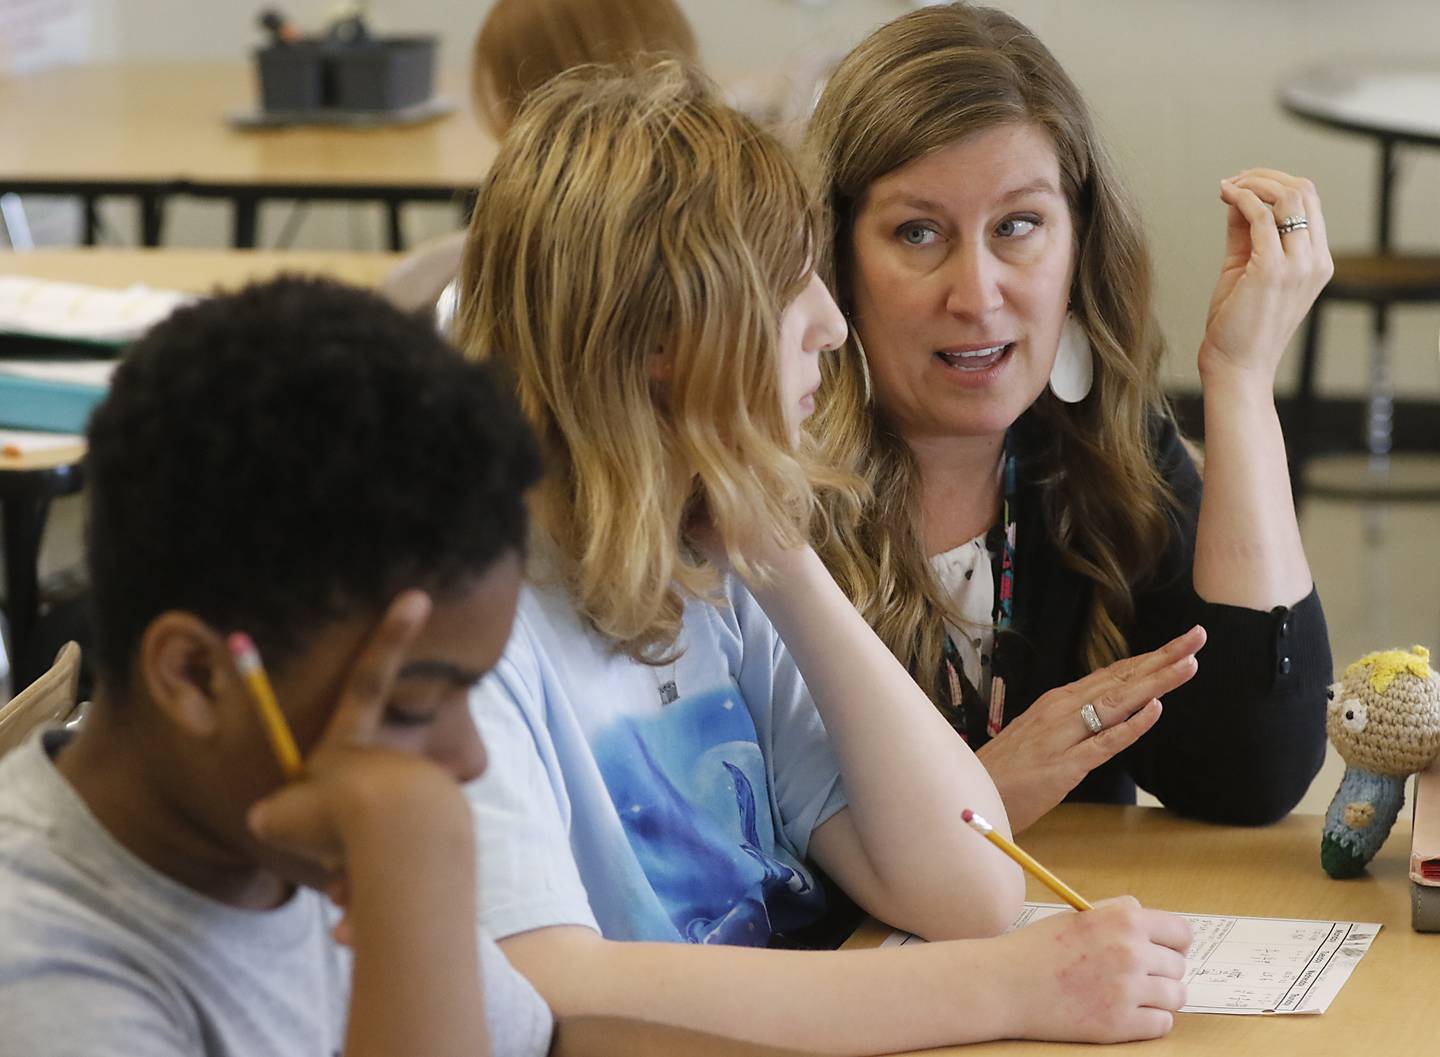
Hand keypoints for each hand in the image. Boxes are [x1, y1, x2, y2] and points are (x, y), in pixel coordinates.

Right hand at [245, 591, 471, 932]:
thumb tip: (272, 820)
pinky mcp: (448, 831)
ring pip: (380, 838)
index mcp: (352, 746)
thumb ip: (279, 814)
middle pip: (358, 802)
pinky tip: (372, 908)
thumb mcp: (284, 816)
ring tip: (352, 882)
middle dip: (342, 841)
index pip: (367, 680)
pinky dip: (384, 892)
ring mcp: (426, 793)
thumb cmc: (336, 820)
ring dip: (360, 870)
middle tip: (334, 856)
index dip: (390, 636)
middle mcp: (394, 762)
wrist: (403, 845)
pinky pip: (404, 868)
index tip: (418, 596)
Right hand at [976, 626, 1204, 831]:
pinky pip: (1104, 743)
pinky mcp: (1064, 766)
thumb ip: (1070, 723)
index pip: (1113, 674)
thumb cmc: (1004, 770)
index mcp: (1058, 701)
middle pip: (1121, 679)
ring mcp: (1063, 735)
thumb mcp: (1040, 736)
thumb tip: (1102, 714)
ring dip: (1155, 682)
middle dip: (1163, 658)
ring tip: (1188, 664)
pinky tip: (1153, 710)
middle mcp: (1062, 710)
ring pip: (1118, 703)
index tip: (1181, 644)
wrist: (969, 793)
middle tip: (1197, 637)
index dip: (1149, 658)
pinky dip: (1130, 725)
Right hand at [992, 897, 1190, 1042]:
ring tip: (1132, 995)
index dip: (1174, 943)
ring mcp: (1127, 990)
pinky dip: (1149, 1021)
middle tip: (1135, 976)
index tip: (1165, 952)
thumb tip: (1151, 921)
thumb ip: (1118, 914)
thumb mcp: (1079, 916)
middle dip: (1161, 971)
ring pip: (1175, 996)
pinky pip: (1162, 1024)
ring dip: (1159, 997)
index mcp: (1123, 920)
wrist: (1004, 983)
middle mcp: (1131, 953)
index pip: (1181, 932)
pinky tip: (1126, 1012)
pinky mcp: (1120, 1024)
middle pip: (1178, 966)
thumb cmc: (1036, 948)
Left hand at [1199, 168, 1333, 385]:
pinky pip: (1261, 216)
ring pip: (1289, 196)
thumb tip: (1239, 198)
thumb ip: (1248, 234)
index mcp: (1316, 261)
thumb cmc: (1239, 324)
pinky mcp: (1272, 269)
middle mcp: (1315, 260)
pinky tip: (1225, 196)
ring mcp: (1298, 265)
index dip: (1276, 184)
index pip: (1310, 203)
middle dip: (1266, 177)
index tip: (1244, 185)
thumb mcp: (1247, 268)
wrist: (1236, 367)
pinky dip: (1242, 198)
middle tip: (1234, 181)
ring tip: (1227, 187)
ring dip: (1254, 183)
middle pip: (1305, 191)